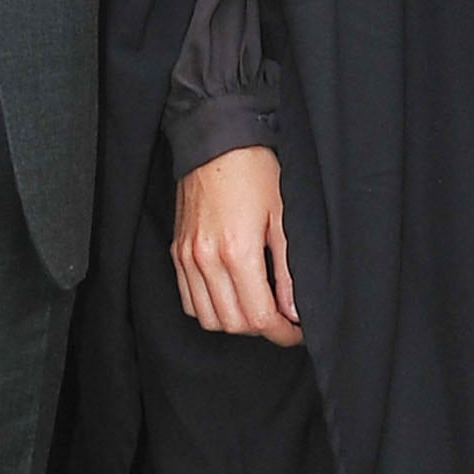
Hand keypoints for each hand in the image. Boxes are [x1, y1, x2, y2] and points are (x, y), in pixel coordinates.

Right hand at [172, 145, 301, 345]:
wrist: (216, 141)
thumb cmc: (254, 171)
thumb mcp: (283, 216)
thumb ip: (288, 270)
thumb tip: (294, 311)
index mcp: (236, 252)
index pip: (260, 317)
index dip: (283, 332)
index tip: (297, 331)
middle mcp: (206, 260)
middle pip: (233, 324)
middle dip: (262, 330)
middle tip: (283, 321)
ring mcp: (186, 258)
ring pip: (209, 319)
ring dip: (235, 323)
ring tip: (257, 309)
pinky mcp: (176, 252)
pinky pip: (189, 301)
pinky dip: (210, 309)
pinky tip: (229, 296)